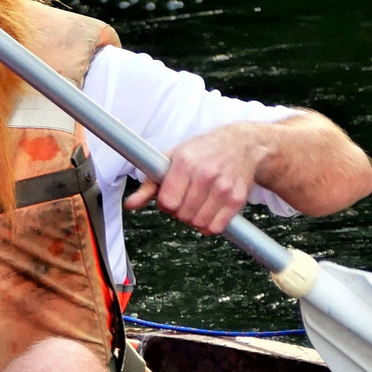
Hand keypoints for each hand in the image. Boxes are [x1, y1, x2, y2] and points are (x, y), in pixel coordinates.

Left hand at [124, 123, 270, 234]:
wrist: (241, 144)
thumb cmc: (203, 150)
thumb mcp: (172, 158)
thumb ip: (149, 184)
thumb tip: (130, 204)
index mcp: (185, 161)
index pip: (167, 202)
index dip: (165, 204)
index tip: (169, 197)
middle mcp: (206, 174)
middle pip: (181, 214)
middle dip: (179, 211)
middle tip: (185, 198)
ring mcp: (224, 187)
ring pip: (197, 223)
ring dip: (193, 218)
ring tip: (196, 203)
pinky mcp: (237, 199)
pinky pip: (215, 227)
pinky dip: (208, 225)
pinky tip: (208, 211)